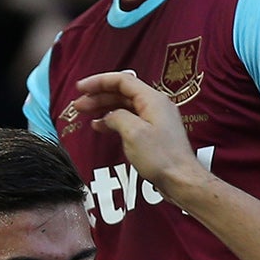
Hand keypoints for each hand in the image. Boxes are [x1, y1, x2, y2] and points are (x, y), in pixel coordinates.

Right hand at [68, 69, 207, 199]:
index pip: (121, 80)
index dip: (98, 82)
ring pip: (124, 106)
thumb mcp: (133, 133)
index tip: (81, 88)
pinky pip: (129, 119)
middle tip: (79, 104)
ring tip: (85, 114)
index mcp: (152, 99)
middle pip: (121, 92)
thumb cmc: (162, 158)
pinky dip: (113, 120)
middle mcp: (155, 105)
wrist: (180, 179)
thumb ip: (117, 118)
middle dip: (98, 96)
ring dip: (103, 108)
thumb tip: (108, 117)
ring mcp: (155, 119)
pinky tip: (100, 126)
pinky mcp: (153, 133)